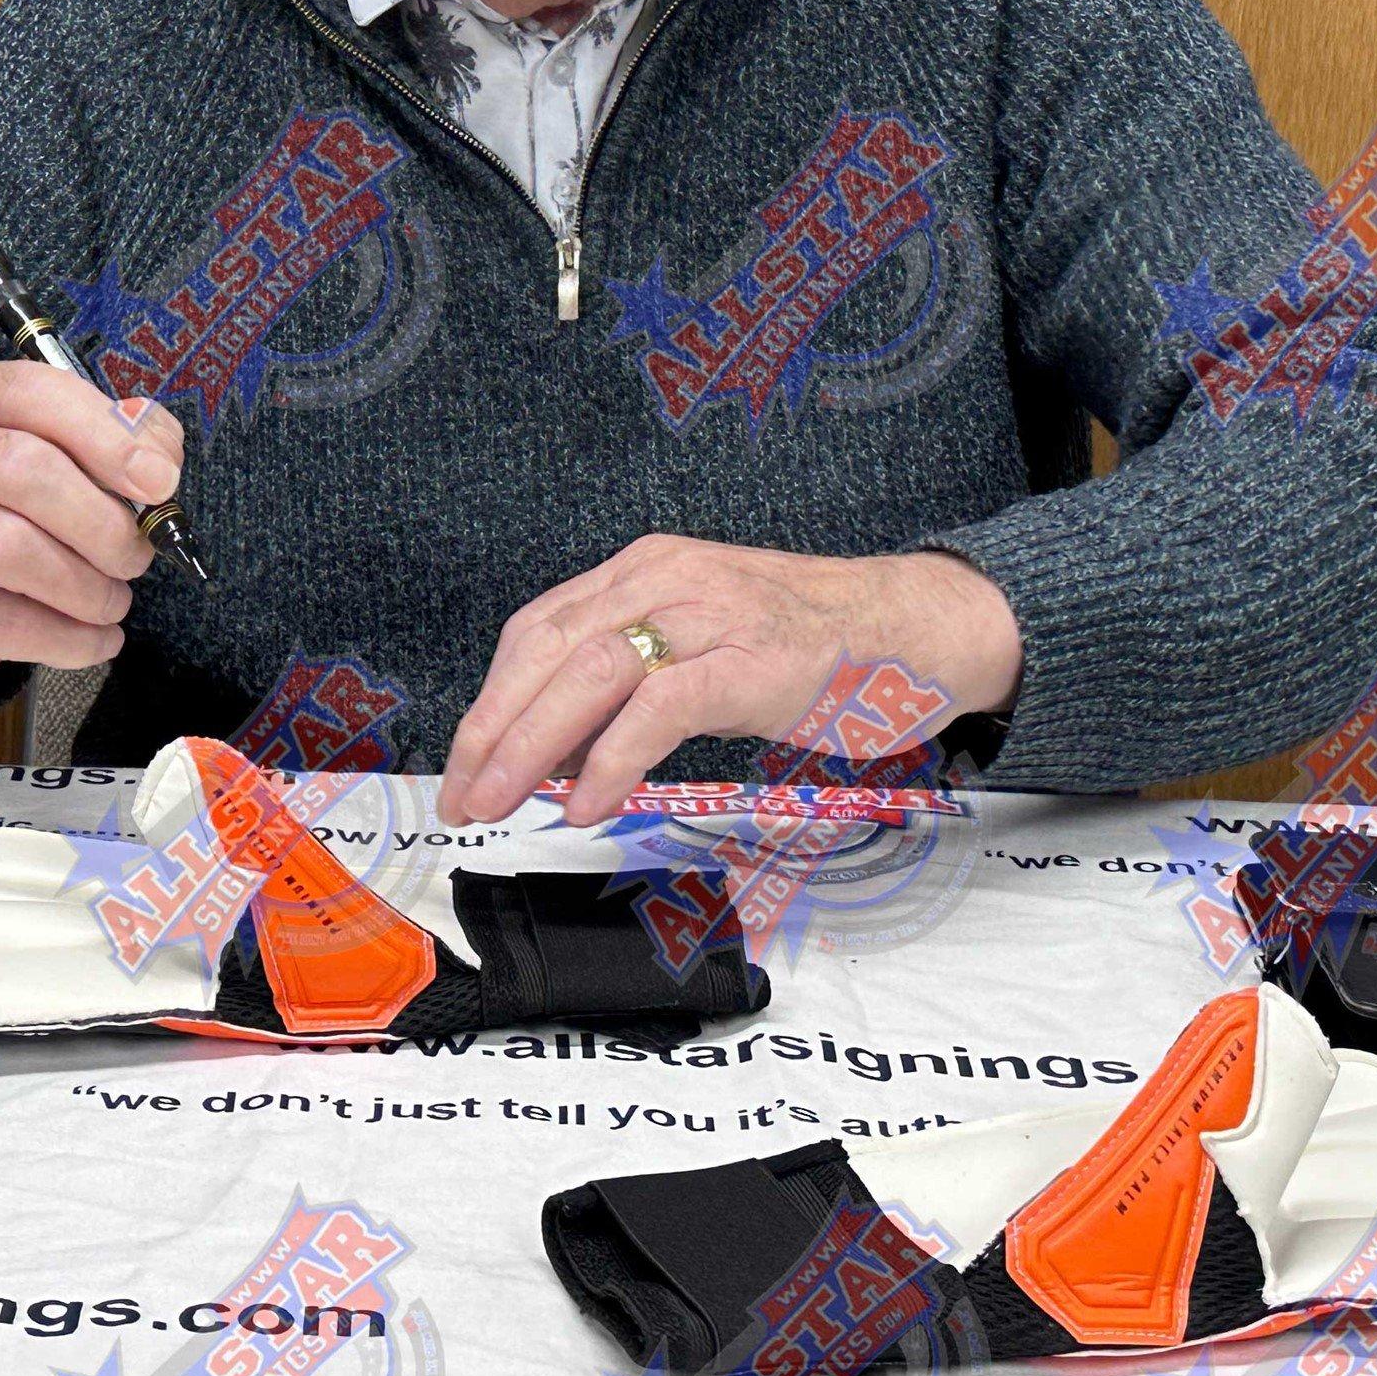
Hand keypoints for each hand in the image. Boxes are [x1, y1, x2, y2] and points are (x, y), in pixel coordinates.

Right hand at [0, 363, 183, 681]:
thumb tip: (160, 468)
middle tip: (138, 557)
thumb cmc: (25, 507)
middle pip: (22, 470)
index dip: (107, 437)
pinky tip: (96, 640)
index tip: (161, 483)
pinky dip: (64, 638)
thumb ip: (125, 444)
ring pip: (8, 547)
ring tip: (114, 602)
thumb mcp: (72, 457)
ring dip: (85, 586)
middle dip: (102, 522)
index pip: (37, 393)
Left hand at [439, 537, 1021, 829]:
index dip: (492, 699)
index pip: (538, 629)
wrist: (914, 627)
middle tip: (462, 796)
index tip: (466, 760)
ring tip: (501, 805)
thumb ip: (633, 685)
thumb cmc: (811, 646)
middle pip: (547, 649)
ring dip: (530, 748)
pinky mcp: (749, 662)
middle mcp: (666, 580)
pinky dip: (612, 761)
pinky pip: (658, 709)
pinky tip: (589, 804)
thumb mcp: (706, 644)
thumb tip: (558, 757)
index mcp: (647, 570)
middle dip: (492, 730)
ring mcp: (709, 617)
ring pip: (587, 674)